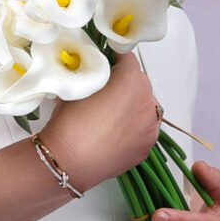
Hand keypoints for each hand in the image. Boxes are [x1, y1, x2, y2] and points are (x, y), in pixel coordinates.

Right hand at [39, 54, 161, 192]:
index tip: (105, 62)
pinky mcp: (147, 146)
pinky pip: (145, 128)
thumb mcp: (78, 87)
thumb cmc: (70, 123)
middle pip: (139, 82)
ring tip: (112, 115)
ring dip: (133, 105)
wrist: (69, 162)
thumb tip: (96, 71)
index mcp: (131, 80)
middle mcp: (147, 101)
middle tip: (106, 91)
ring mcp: (150, 125)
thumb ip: (93, 75)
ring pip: (145, 106)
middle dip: (125, 83)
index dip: (114, 58)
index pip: (128, 58)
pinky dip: (134, 126)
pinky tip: (116, 132)